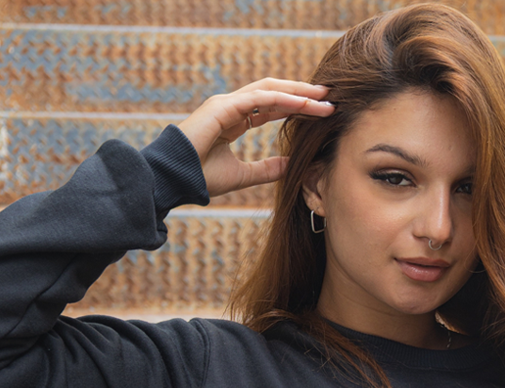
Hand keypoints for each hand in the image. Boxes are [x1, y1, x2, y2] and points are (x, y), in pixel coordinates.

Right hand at [177, 78, 334, 197]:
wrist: (175, 180)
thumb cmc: (201, 178)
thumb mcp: (243, 175)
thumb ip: (267, 169)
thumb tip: (290, 166)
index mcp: (234, 119)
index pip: (271, 107)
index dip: (296, 107)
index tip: (321, 111)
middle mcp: (232, 107)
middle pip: (274, 94)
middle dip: (302, 94)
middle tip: (329, 97)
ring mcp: (226, 104)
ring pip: (270, 91)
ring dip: (298, 93)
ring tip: (323, 97)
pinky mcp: (223, 107)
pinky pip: (259, 99)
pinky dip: (283, 99)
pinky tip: (303, 103)